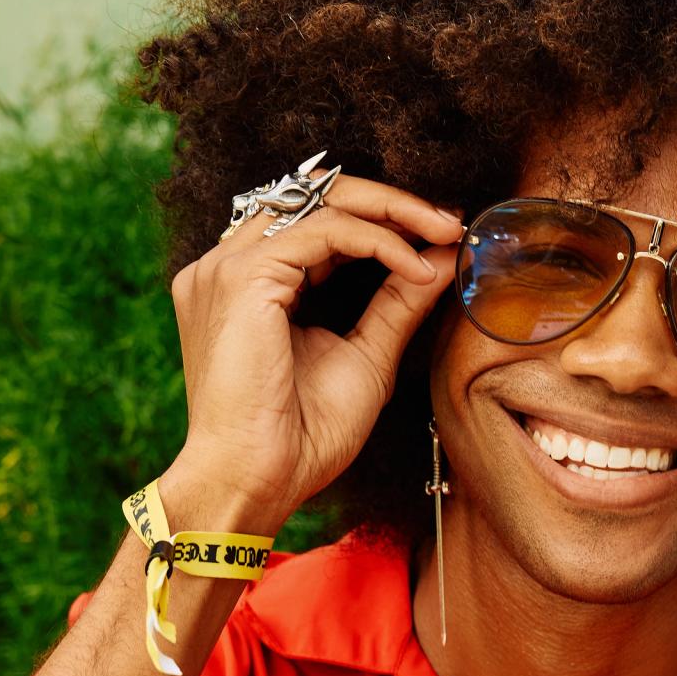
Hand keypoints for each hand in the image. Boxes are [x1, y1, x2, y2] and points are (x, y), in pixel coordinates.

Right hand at [167, 172, 462, 528]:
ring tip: (444, 234)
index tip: (439, 235)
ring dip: (392, 212)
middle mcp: (228, 265)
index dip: (380, 220)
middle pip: (314, 194)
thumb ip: (397, 302)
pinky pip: (326, 232)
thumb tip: (442, 255)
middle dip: (390, 202)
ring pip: (320, 200)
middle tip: (449, 221)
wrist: (258, 480)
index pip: (315, 221)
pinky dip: (380, 243)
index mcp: (248, 284)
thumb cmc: (301, 436)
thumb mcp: (366, 355)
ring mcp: (227, 266)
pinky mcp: (243, 276)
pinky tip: (418, 270)